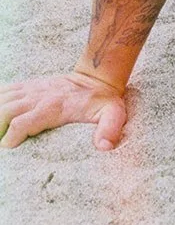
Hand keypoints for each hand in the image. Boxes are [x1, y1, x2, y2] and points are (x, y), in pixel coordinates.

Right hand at [0, 71, 127, 150]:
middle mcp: (38, 97)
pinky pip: (5, 89)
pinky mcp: (28, 86)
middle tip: (0, 140)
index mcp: (53, 107)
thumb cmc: (103, 101)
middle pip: (5, 110)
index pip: (23, 122)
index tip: (8, 147)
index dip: (11, 137)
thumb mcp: (113, 115)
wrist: (97, 77)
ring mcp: (32, 90)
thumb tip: (104, 147)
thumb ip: (109, 129)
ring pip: (2, 99)